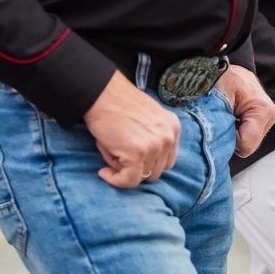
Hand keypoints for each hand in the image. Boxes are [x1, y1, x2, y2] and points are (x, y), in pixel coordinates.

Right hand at [85, 71, 181, 187]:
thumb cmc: (118, 104)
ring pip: (142, 177)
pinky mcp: (138, 154)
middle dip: (137, 168)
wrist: (102, 93)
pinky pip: (128, 180)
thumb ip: (152, 137)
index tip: (131, 160)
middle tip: (117, 155)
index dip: (148, 164)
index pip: (166, 160)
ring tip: (110, 153)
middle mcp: (168, 137)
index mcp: (172, 127)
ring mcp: (155, 146)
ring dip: (124, 170)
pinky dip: (115, 180)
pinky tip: (103, 172)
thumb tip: (144, 163)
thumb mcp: (148, 118)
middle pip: (156, 171)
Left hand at [218, 63, 274, 157]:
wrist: (231, 67)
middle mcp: (270, 116)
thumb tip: (213, 145)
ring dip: (233, 135)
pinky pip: (249, 137)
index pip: (245, 146)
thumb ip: (217, 122)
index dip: (227, 140)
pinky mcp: (265, 121)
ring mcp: (269, 120)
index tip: (218, 124)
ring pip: (248, 144)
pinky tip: (232, 119)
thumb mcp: (217, 97)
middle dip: (230, 138)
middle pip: (247, 147)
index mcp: (262, 110)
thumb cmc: (223, 76)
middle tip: (220, 119)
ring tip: (226, 117)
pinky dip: (237, 132)